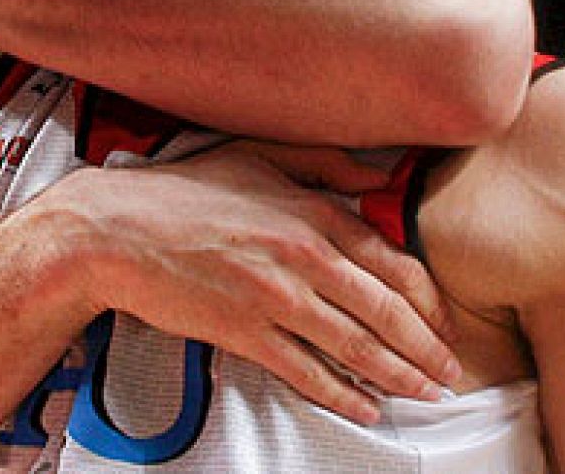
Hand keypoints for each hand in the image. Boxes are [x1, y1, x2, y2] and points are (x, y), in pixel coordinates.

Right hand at [42, 143, 457, 424]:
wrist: (114, 230)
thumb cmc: (180, 193)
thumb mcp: (255, 156)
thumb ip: (321, 163)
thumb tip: (375, 172)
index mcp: (311, 211)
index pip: (393, 262)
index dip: (428, 301)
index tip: (444, 324)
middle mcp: (302, 255)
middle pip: (387, 310)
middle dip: (427, 349)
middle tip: (450, 374)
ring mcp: (274, 296)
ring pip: (356, 346)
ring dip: (398, 377)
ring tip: (422, 396)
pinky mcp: (243, 331)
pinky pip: (306, 370)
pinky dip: (342, 394)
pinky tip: (364, 407)